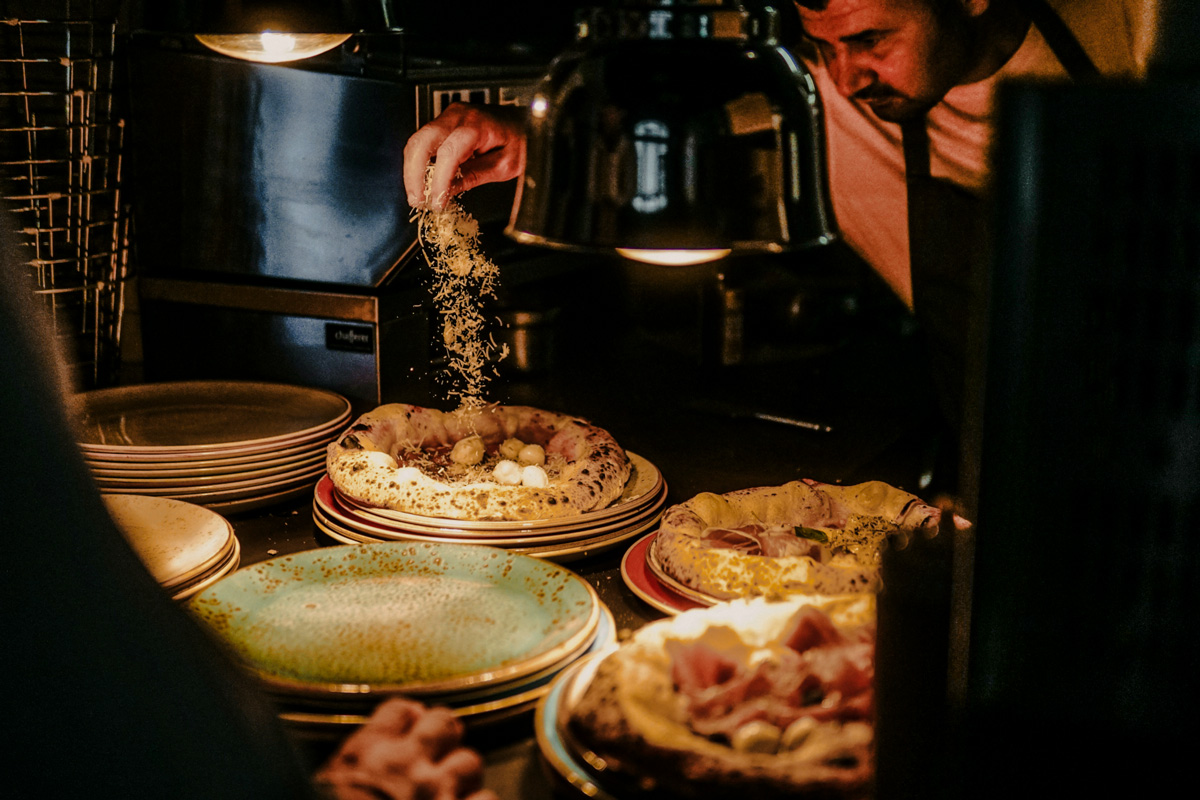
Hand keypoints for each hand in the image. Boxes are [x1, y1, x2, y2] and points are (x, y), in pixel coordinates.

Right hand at [315, 697, 498, 799]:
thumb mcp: (328, 787)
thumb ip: (357, 762)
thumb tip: (394, 734)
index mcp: (364, 757)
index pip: (400, 711)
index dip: (411, 720)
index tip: (414, 730)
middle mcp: (403, 765)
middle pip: (442, 723)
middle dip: (445, 738)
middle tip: (440, 757)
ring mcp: (434, 792)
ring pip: (469, 761)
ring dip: (463, 778)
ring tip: (450, 794)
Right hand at [403, 102, 527, 209]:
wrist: (524, 119)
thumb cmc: (521, 138)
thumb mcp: (506, 164)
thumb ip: (475, 176)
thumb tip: (447, 191)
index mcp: (477, 125)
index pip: (448, 153)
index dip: (438, 180)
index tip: (436, 202)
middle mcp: (458, 116)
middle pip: (421, 142)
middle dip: (414, 174)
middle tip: (417, 201)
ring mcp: (448, 116)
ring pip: (418, 141)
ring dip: (413, 170)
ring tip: (419, 196)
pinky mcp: (444, 122)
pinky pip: (424, 141)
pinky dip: (419, 163)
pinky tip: (424, 182)